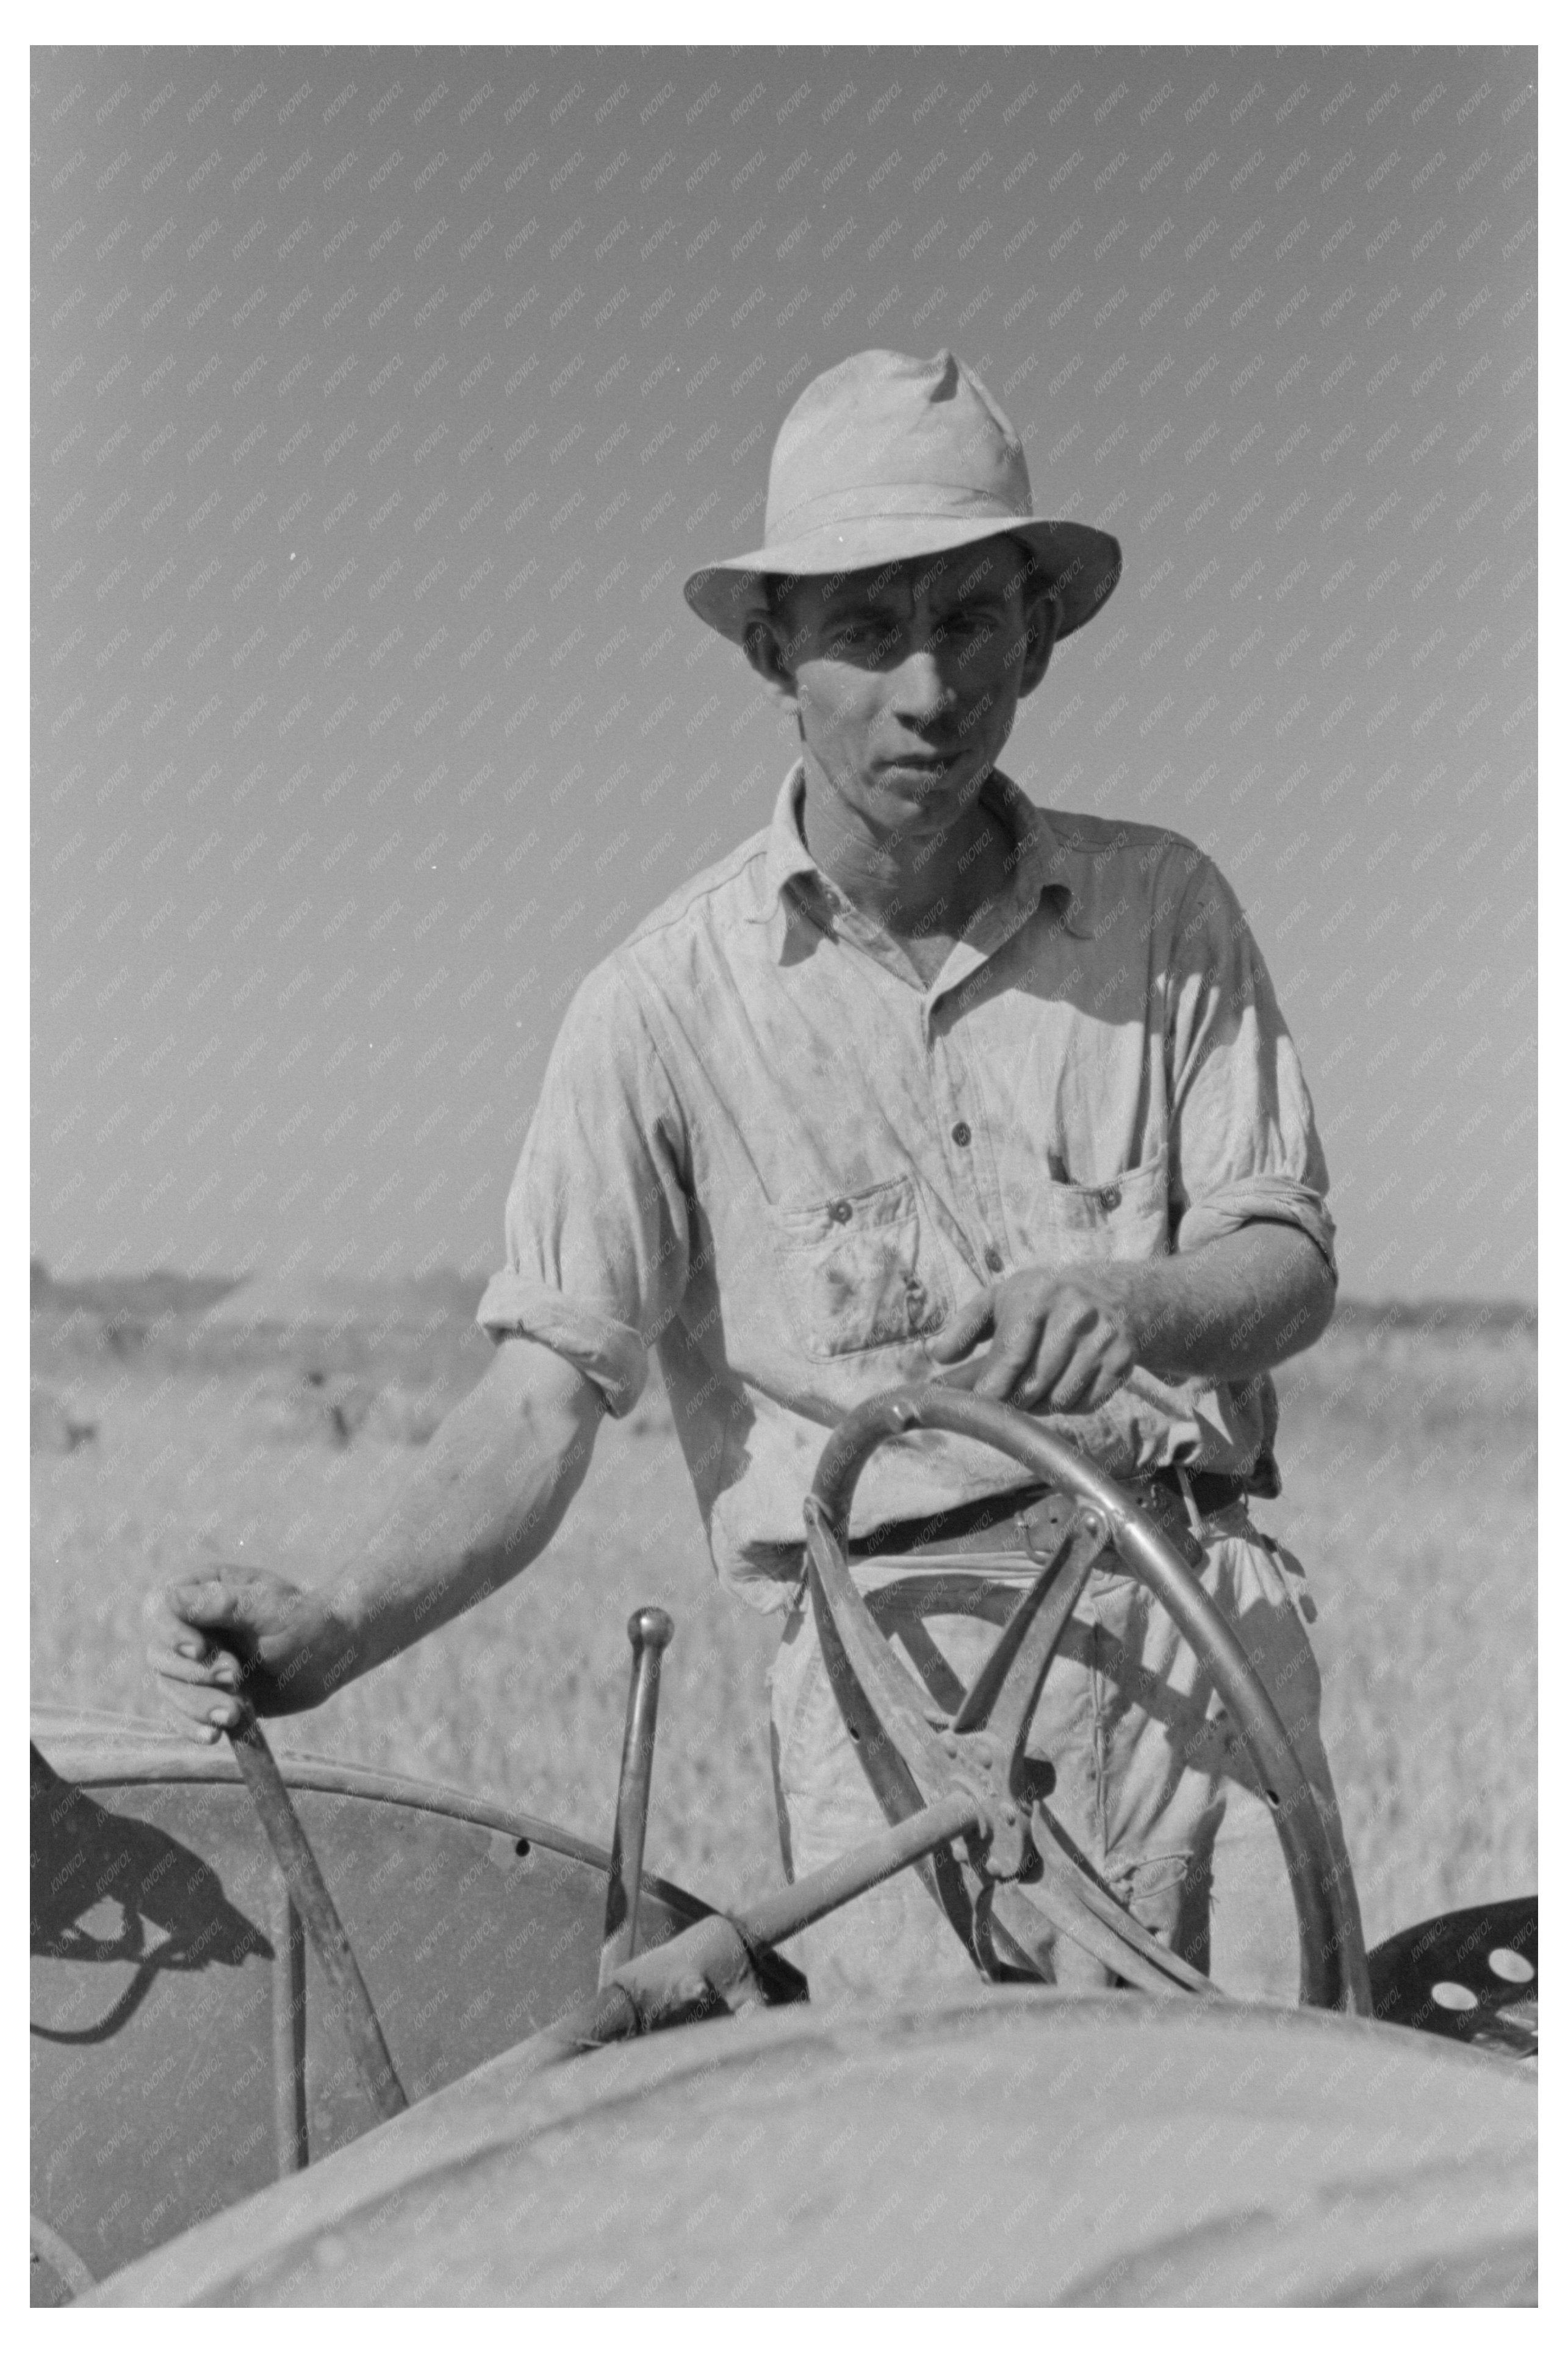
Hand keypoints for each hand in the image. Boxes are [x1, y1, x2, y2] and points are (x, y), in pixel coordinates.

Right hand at [145, 1567, 346, 1743]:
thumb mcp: (271, 1606)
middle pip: (160, 1655)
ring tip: (236, 1713)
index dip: (171, 1632)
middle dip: (194, 1673)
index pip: (159, 1609)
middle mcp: (190, 1626)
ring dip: (198, 1705)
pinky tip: (214, 1735)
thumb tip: (171, 1596)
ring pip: (169, 1688)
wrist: (330, 1655)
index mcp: (202, 1590)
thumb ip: (225, 1602)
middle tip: (236, 1677)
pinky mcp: (205, 1694)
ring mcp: (194, 1663)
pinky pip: (181, 1715)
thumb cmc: (305, 1619)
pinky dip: (192, 1726)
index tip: (200, 1650)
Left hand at [926, 1267, 1138, 1410]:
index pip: (1009, 1358)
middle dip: (1013, 1399)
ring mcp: (1102, 1340)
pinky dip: (1069, 1404)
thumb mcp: (1001, 1299)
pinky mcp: (1122, 1362)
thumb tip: (938, 1356)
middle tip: (1007, 1394)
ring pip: (1057, 1400)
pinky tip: (1065, 1383)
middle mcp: (1073, 1316)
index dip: (990, 1389)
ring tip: (1036, 1385)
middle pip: (1032, 1386)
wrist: (1116, 1291)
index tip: (981, 1402)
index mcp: (1036, 1298)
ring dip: (1040, 1404)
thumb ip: (964, 1326)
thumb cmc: (1044, 1298)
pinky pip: (1084, 1404)